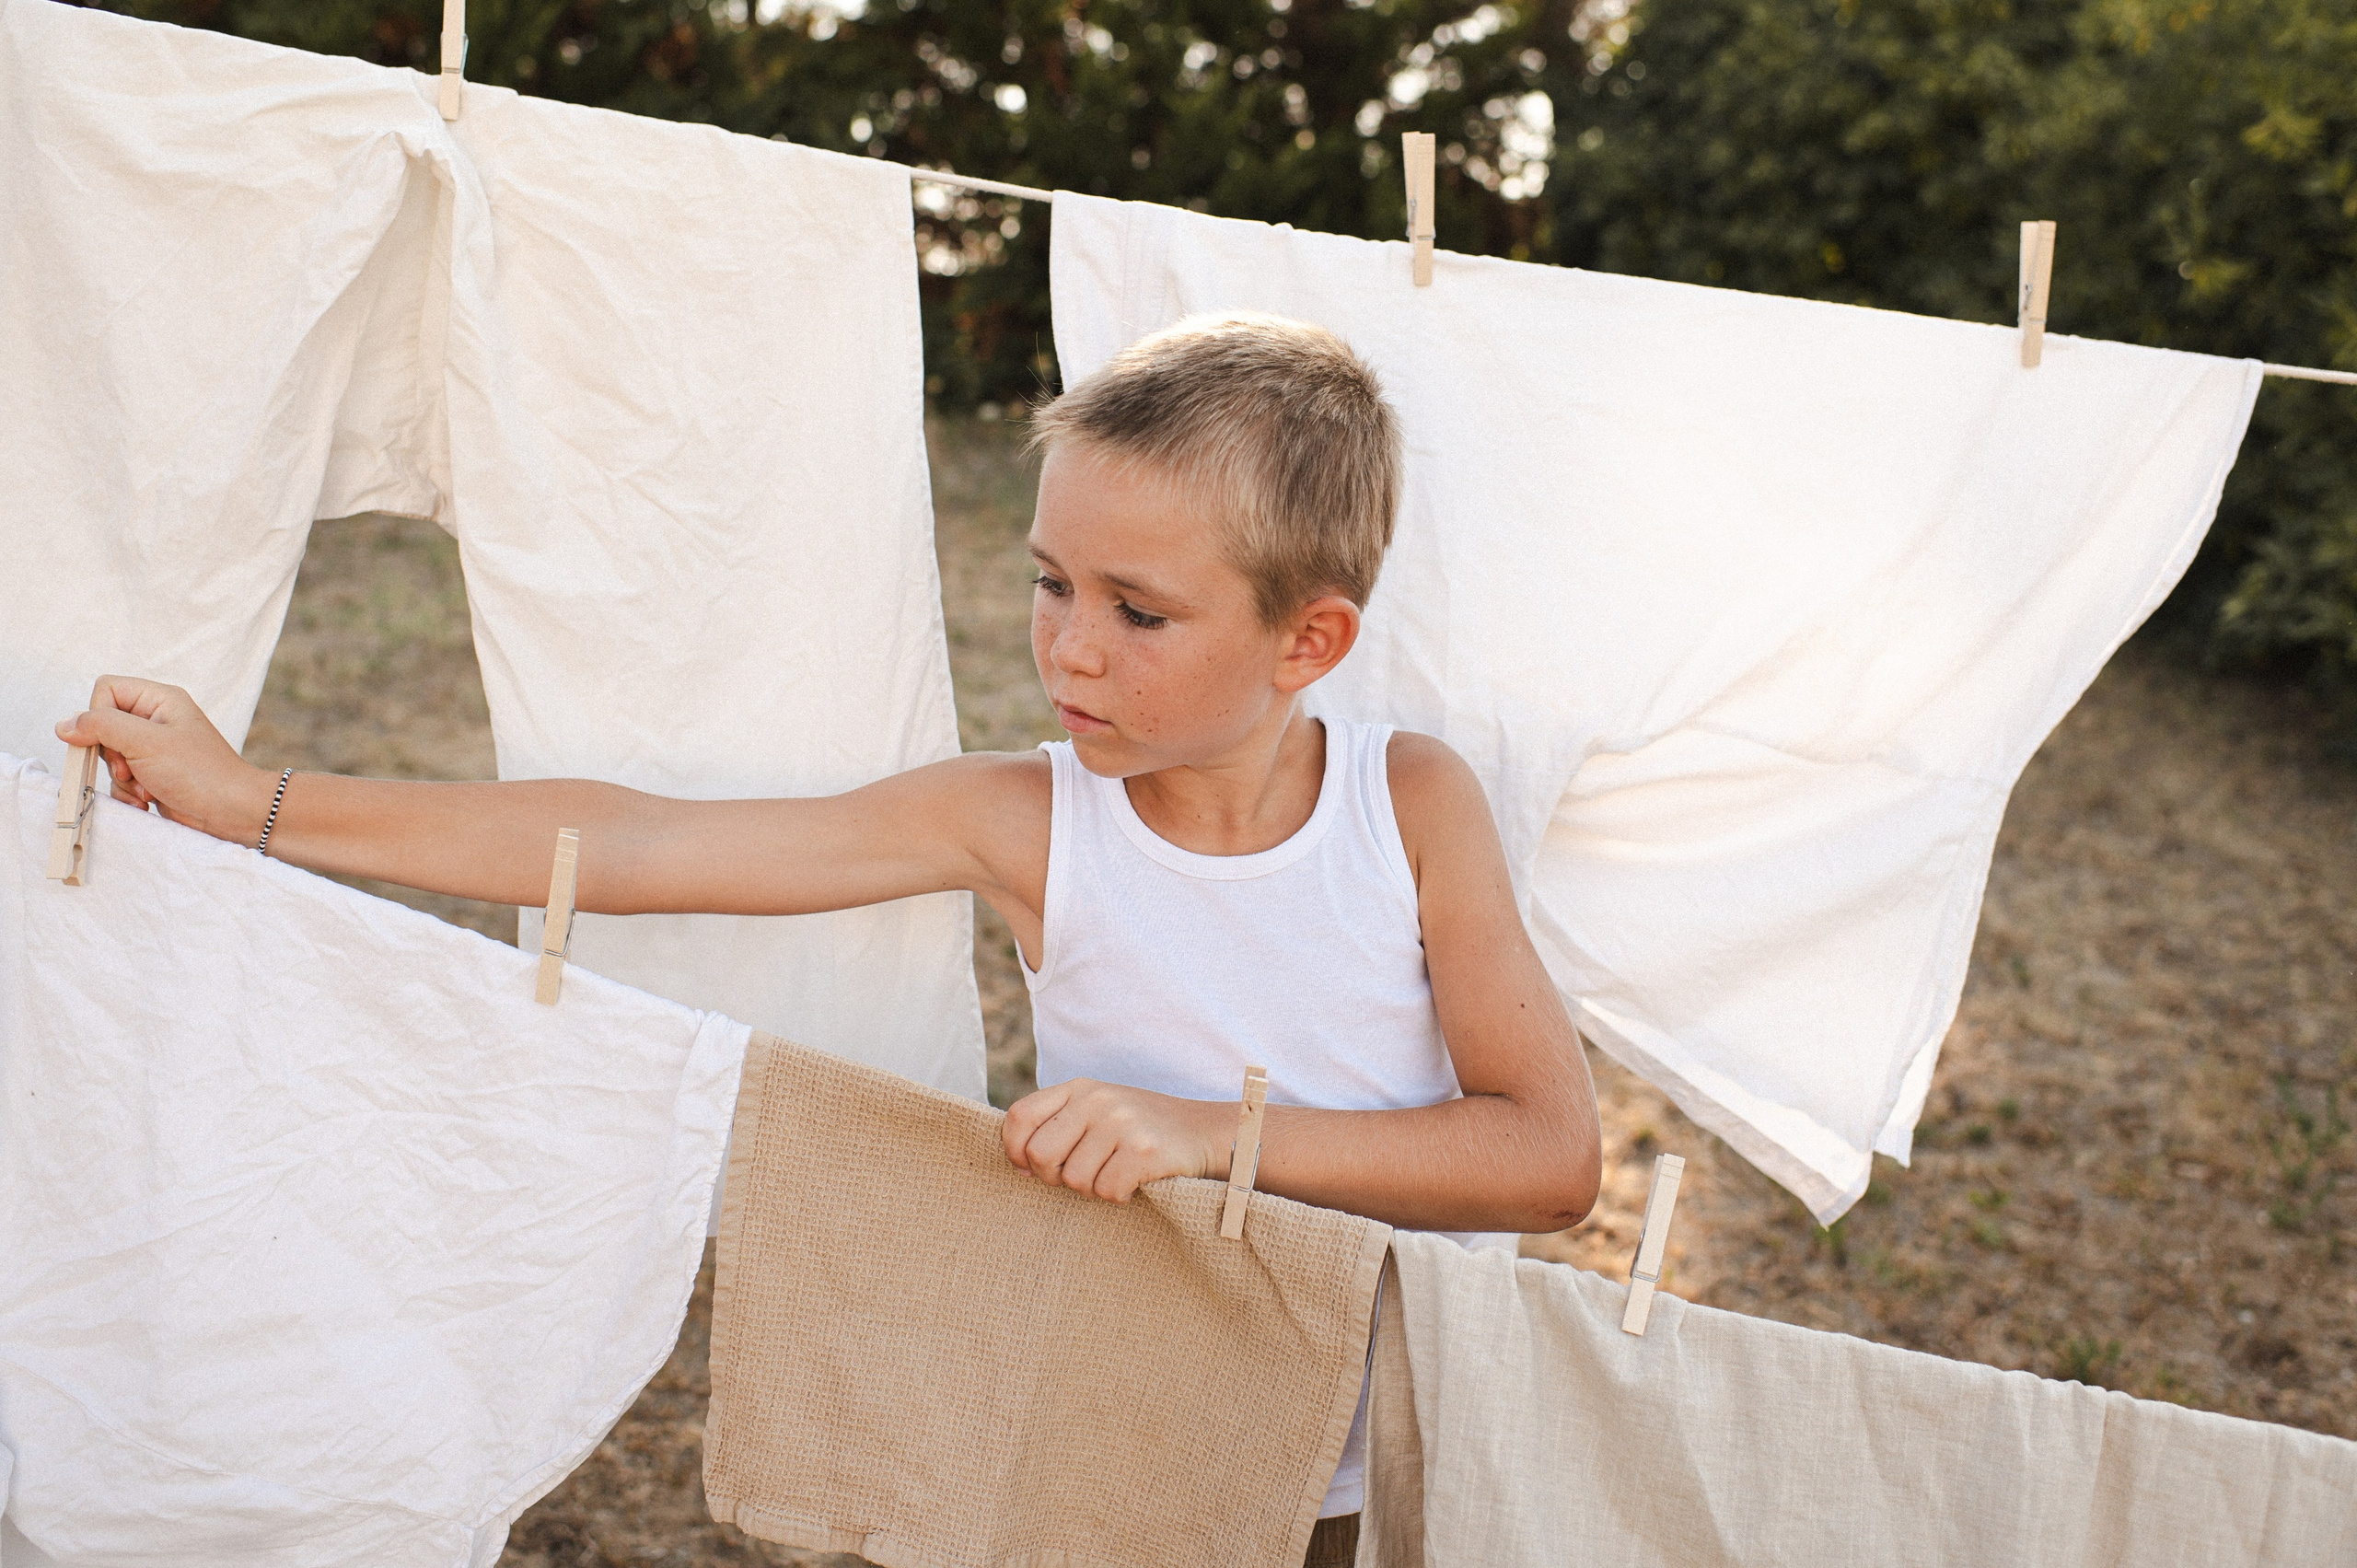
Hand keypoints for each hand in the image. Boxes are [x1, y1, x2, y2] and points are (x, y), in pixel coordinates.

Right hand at [54, 676, 272, 840]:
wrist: (232, 813)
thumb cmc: (200, 773)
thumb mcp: (146, 742)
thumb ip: (101, 727)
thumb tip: (64, 725)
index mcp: (160, 699)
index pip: (105, 689)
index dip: (99, 715)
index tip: (115, 741)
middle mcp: (155, 719)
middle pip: (101, 726)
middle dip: (111, 755)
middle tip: (131, 769)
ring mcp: (153, 748)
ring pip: (107, 756)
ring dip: (121, 779)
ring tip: (147, 787)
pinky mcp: (151, 773)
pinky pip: (120, 778)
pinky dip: (128, 792)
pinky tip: (147, 801)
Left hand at [1001, 1078, 1232, 1202]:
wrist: (1205, 1132)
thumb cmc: (1141, 1130)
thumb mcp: (1098, 1113)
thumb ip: (1059, 1126)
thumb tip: (1018, 1164)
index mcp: (1078, 1089)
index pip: (1019, 1117)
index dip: (1014, 1150)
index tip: (1029, 1169)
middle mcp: (1096, 1100)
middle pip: (1040, 1155)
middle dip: (1055, 1178)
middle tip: (1082, 1177)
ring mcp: (1120, 1122)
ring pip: (1075, 1180)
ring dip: (1093, 1189)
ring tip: (1115, 1174)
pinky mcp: (1143, 1149)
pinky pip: (1107, 1190)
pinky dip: (1118, 1196)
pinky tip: (1135, 1182)